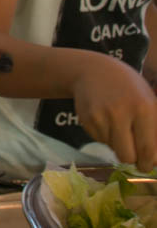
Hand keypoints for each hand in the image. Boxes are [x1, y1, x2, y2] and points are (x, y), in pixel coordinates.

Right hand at [73, 54, 156, 171]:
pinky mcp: (86, 119)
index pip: (148, 149)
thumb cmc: (129, 88)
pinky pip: (100, 139)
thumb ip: (155, 130)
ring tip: (118, 125)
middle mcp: (120, 113)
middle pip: (127, 156)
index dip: (148, 163)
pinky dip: (105, 135)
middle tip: (134, 158)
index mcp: (144, 108)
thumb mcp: (149, 102)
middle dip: (132, 160)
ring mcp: (101, 116)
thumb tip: (154, 160)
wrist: (93, 71)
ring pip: (112, 148)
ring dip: (118, 143)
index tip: (147, 166)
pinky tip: (105, 119)